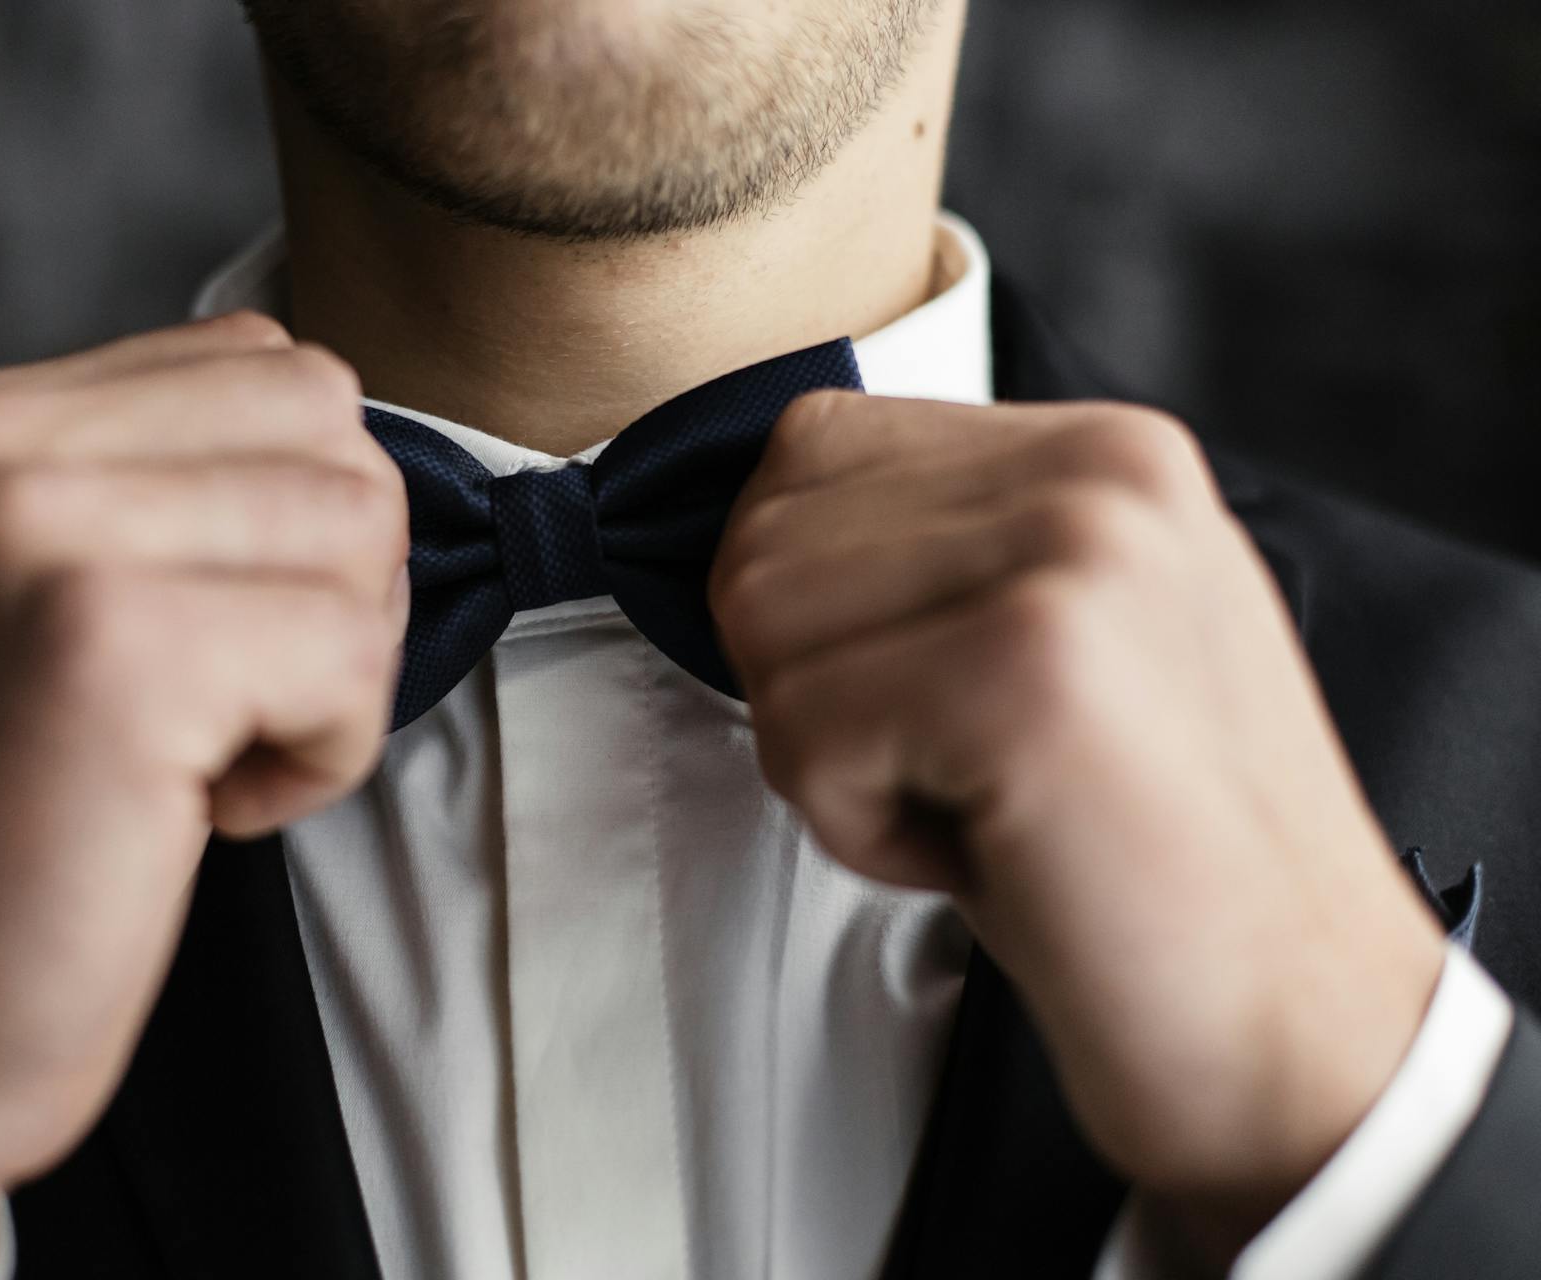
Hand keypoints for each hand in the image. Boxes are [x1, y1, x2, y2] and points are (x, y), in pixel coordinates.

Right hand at [0, 311, 406, 1278]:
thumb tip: (336, 447)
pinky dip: (325, 753)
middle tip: (236, 702)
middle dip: (336, 580)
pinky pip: (348, 654)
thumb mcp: (18, 602)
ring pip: (359, 528)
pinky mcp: (116, 652)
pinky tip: (213, 809)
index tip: (214, 635)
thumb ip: (146, 487)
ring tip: (210, 753)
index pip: (262, 362)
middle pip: (330, 427)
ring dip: (333, 670)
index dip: (294, 516)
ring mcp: (44, 538)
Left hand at [710, 393, 1446, 1257]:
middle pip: (765, 540)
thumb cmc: (1149, 857)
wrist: (1293, 1021)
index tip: (920, 700)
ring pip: (762, 627)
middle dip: (813, 690)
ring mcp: (1068, 556)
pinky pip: (800, 729)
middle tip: (959, 773)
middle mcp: (1095, 473)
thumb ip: (947, 548)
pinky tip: (989, 848)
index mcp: (1103, 450)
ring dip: (834, 761)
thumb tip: (761, 523)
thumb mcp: (1070, 638)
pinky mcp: (1024, 667)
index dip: (809, 604)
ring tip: (980, 805)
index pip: (813, 449)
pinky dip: (858, 829)